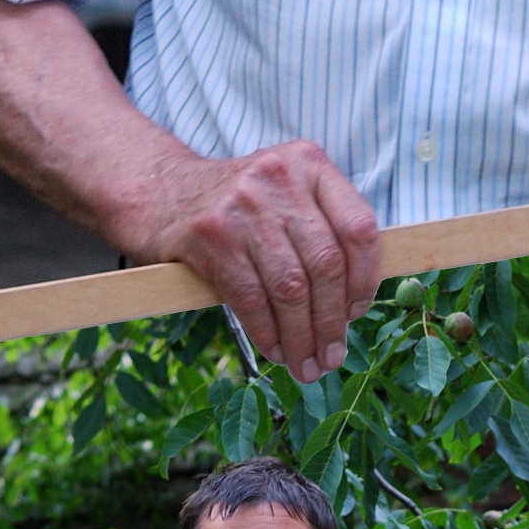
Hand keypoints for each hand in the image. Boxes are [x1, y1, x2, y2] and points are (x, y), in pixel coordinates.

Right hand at [128, 138, 381, 384]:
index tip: (356, 313)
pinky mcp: (210, 235)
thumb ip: (324, 230)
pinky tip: (276, 350)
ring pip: (289, 288)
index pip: (358, 228)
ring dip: (302, 337)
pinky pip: (251, 298)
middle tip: (332, 357)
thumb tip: (355, 305)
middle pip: (325, 264)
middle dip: (332, 322)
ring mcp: (243, 205)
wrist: (163, 193)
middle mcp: (279, 178)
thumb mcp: (287, 196)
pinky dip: (268, 333)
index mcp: (309, 164)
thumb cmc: (241, 207)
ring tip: (306, 365)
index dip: (365, 279)